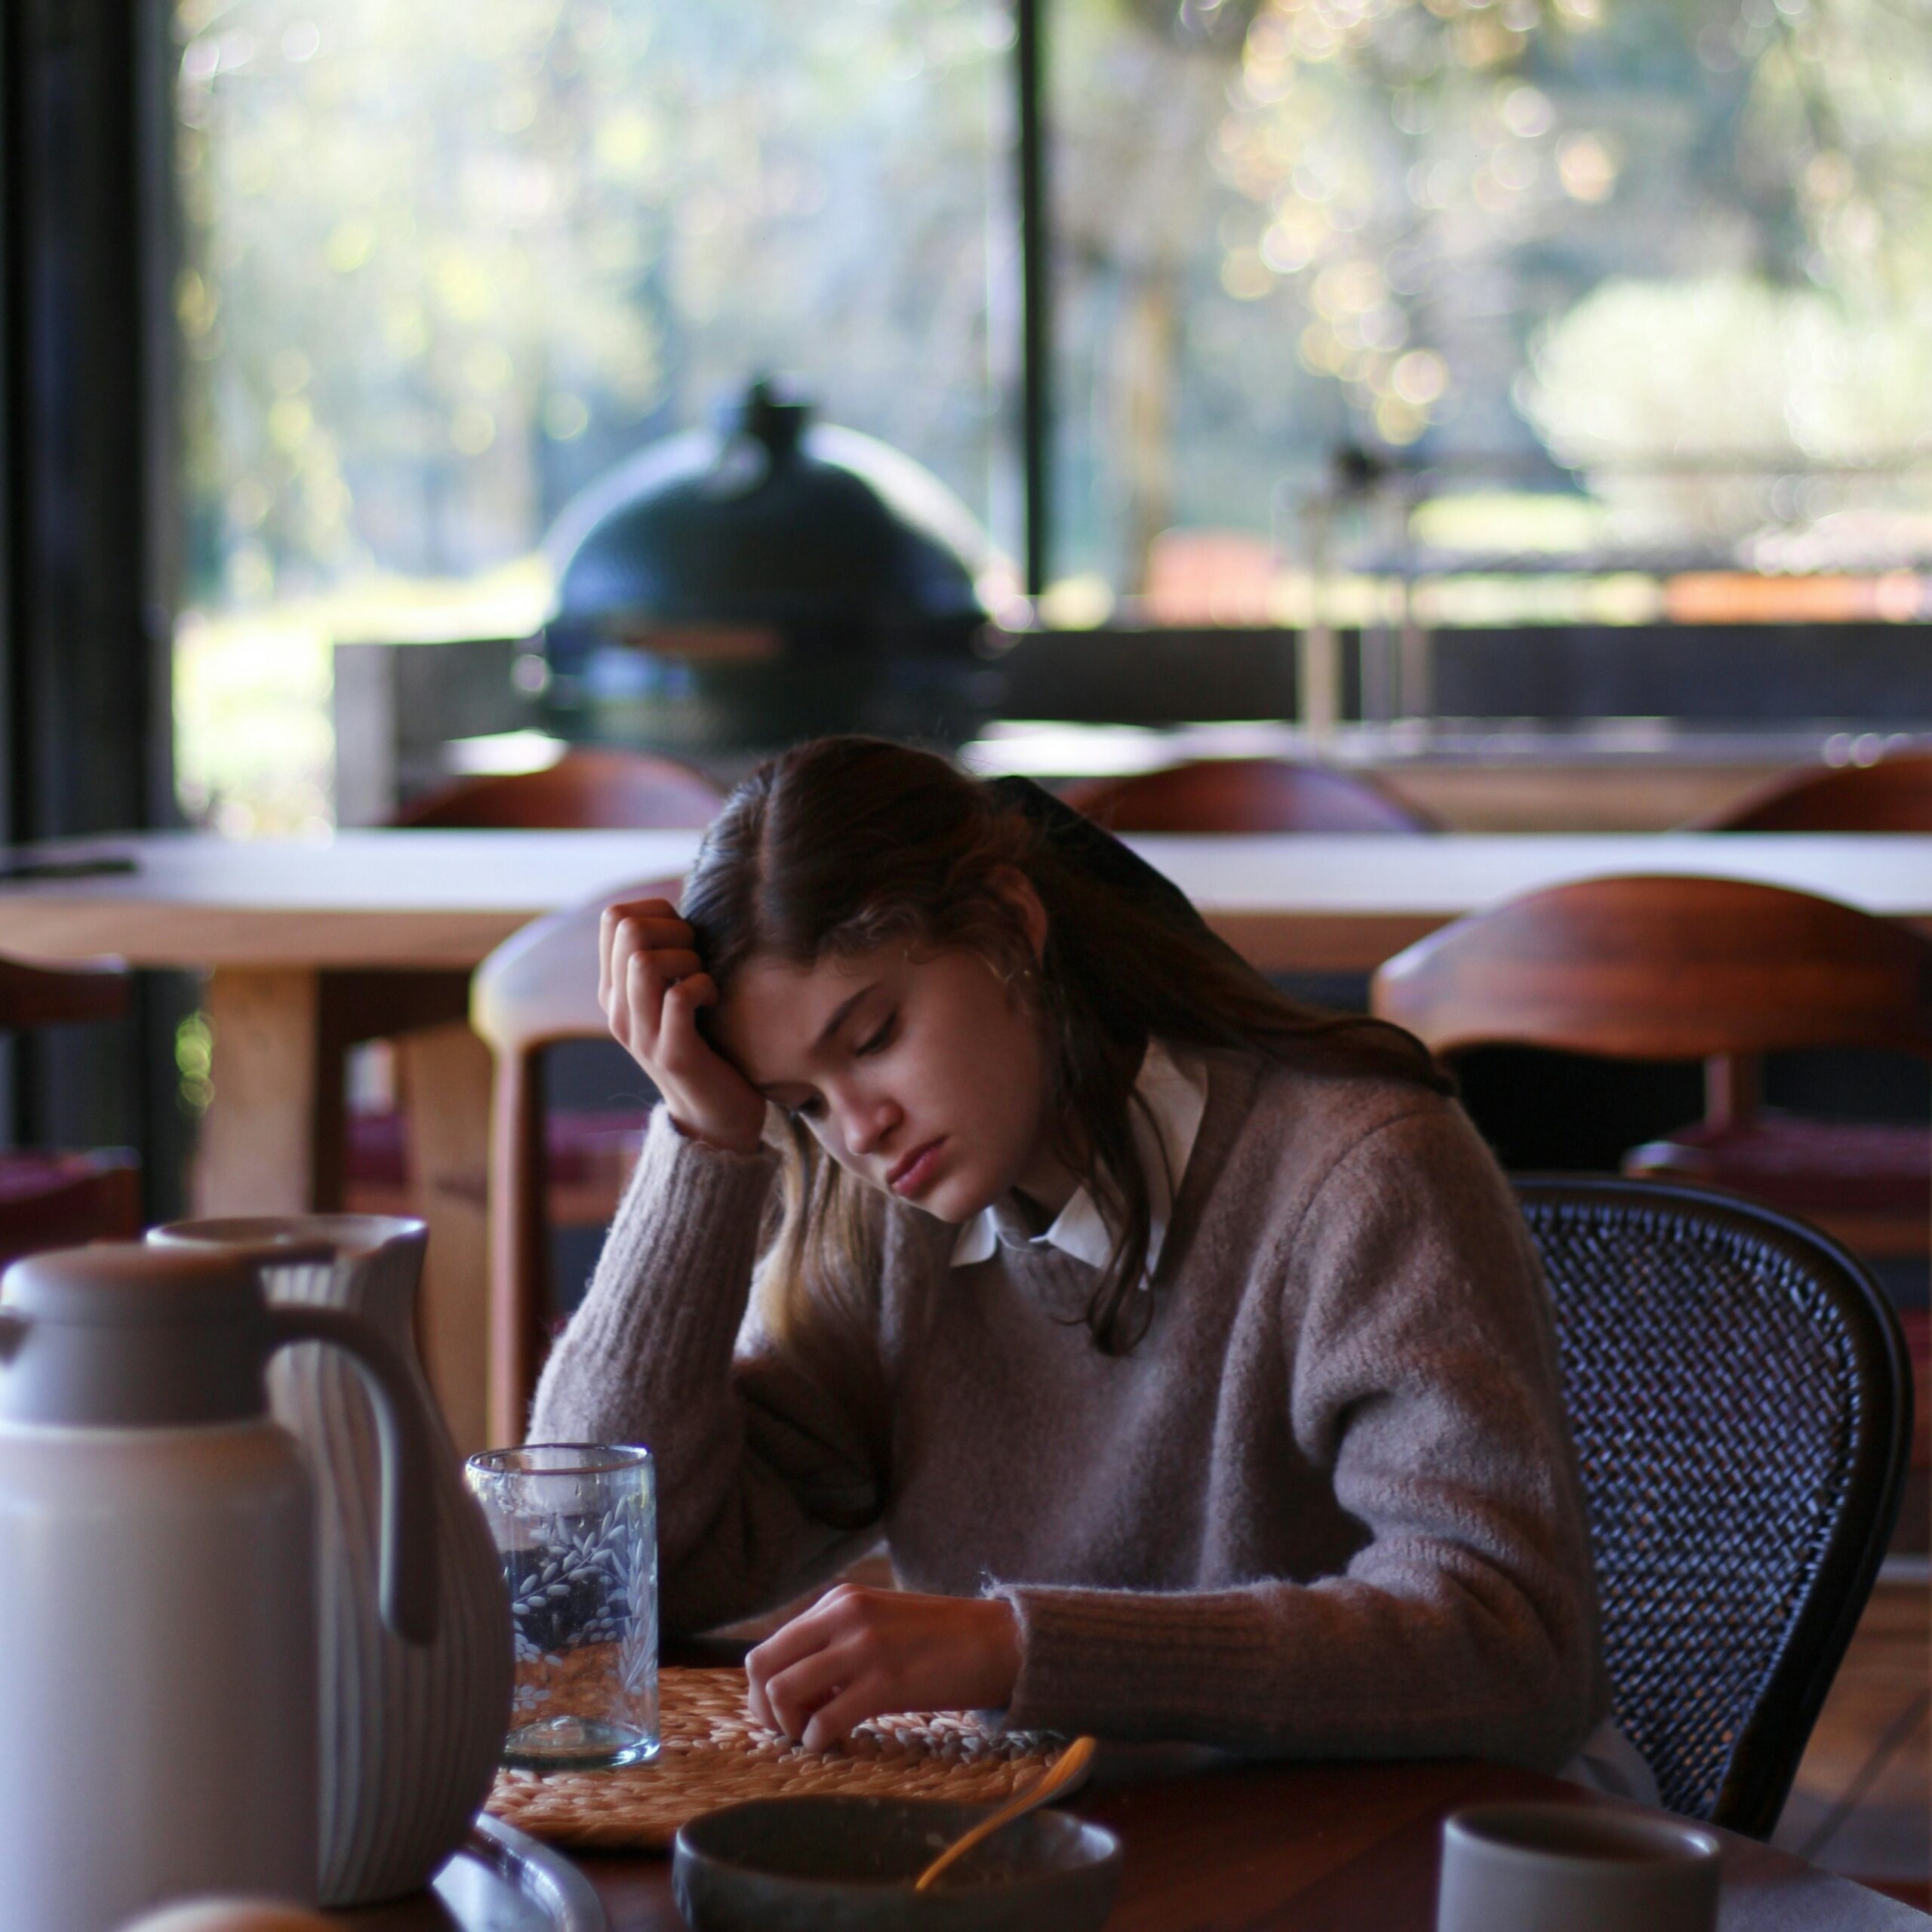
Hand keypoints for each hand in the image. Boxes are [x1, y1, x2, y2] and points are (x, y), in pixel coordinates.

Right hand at [598, 897, 765, 1154]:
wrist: (714, 1119)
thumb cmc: (706, 1046)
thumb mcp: (672, 998)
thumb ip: (667, 958)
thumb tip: (685, 906)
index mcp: (615, 990)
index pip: (613, 917)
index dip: (658, 910)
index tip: (686, 938)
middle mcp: (618, 1010)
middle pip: (627, 929)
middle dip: (674, 929)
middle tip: (698, 958)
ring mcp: (641, 1033)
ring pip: (644, 961)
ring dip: (689, 959)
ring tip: (704, 982)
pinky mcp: (672, 1054)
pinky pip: (679, 996)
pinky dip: (704, 987)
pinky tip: (714, 1001)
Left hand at [745, 1584, 1021, 1750]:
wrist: (998, 1640)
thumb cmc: (939, 1638)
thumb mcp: (877, 1620)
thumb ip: (836, 1640)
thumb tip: (795, 1684)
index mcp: (838, 1601)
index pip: (768, 1647)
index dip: (763, 1690)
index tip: (787, 1712)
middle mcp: (843, 1616)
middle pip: (762, 1667)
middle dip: (764, 1709)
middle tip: (791, 1729)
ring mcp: (863, 1647)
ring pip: (784, 1693)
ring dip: (790, 1726)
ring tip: (816, 1734)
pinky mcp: (885, 1683)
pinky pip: (824, 1721)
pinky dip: (819, 1741)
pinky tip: (838, 1743)